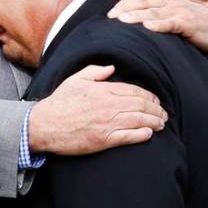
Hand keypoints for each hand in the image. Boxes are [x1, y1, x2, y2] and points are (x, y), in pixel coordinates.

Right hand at [28, 65, 166, 154]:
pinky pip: (128, 136)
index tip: (156, 100)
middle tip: (164, 114)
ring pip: (138, 120)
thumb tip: (112, 68)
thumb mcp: (75, 80)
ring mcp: (107, 123)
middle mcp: (108, 106)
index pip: (134, 91)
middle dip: (156, 109)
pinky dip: (141, 135)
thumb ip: (95, 72)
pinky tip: (149, 134)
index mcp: (103, 90)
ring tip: (161, 124)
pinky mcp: (103, 140)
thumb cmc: (59, 103)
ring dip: (153, 122)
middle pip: (140, 105)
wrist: (44, 125)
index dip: (149, 96)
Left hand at [108, 0, 207, 66]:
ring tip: (122, 21)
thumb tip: (126, 21)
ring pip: (154, 12)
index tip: (109, 13)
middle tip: (110, 17)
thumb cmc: (187, 24)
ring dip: (137, 16)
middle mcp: (168, 1)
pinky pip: (172, 23)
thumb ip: (151, 14)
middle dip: (125, 8)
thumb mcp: (168, 16)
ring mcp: (179, 11)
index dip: (122, 2)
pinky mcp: (188, 24)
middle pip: (143, 1)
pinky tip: (149, 28)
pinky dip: (160, 25)